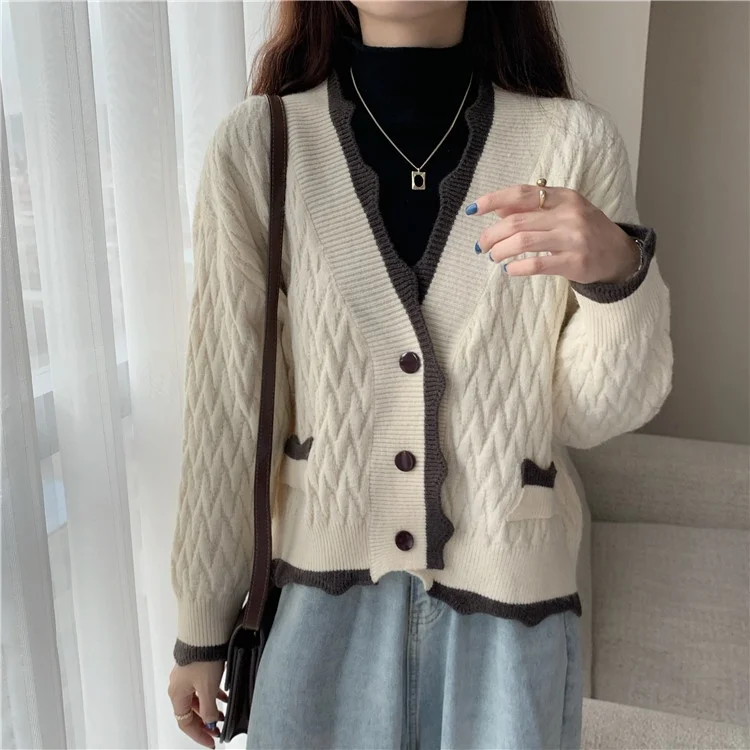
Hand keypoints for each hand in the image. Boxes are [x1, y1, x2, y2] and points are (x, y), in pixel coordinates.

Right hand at [168, 660, 226, 747]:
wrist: (205, 632)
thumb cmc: (203, 657)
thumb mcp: (208, 689)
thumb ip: (208, 709)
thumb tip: (210, 722)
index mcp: (176, 694)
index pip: (185, 722)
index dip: (199, 734)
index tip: (211, 741)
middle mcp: (178, 685)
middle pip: (191, 711)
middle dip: (205, 722)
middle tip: (218, 729)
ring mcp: (186, 674)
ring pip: (197, 698)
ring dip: (210, 707)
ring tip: (224, 713)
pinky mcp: (195, 664)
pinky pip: (201, 686)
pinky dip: (211, 694)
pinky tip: (223, 695)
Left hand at [468, 183, 639, 283]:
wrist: (619, 254)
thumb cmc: (584, 230)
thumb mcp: (562, 211)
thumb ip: (531, 209)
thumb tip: (497, 208)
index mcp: (563, 197)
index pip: (522, 194)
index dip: (494, 200)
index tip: (473, 209)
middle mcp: (569, 214)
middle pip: (517, 221)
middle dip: (492, 234)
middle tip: (481, 246)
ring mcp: (573, 238)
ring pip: (523, 241)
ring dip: (501, 251)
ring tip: (493, 257)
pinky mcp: (575, 262)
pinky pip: (538, 264)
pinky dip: (518, 267)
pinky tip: (510, 269)